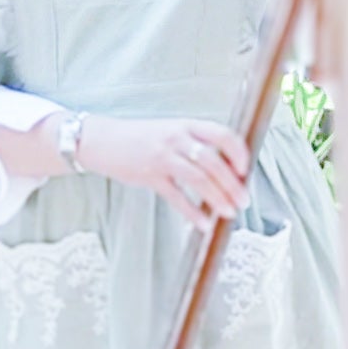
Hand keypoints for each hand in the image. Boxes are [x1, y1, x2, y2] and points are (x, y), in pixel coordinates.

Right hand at [81, 114, 249, 225]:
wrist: (103, 140)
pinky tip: (202, 223)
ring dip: (218, 198)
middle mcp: (176, 139)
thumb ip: (195, 143)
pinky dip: (192, 212)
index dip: (239, 153)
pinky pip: (176, 196)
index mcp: (186, 125)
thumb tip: (224, 167)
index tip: (245, 169)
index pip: (222, 134)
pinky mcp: (149, 176)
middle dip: (232, 184)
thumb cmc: (139, 137)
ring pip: (198, 179)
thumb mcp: (170, 131)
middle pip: (214, 162)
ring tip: (229, 212)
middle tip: (243, 200)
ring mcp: (162, 157)